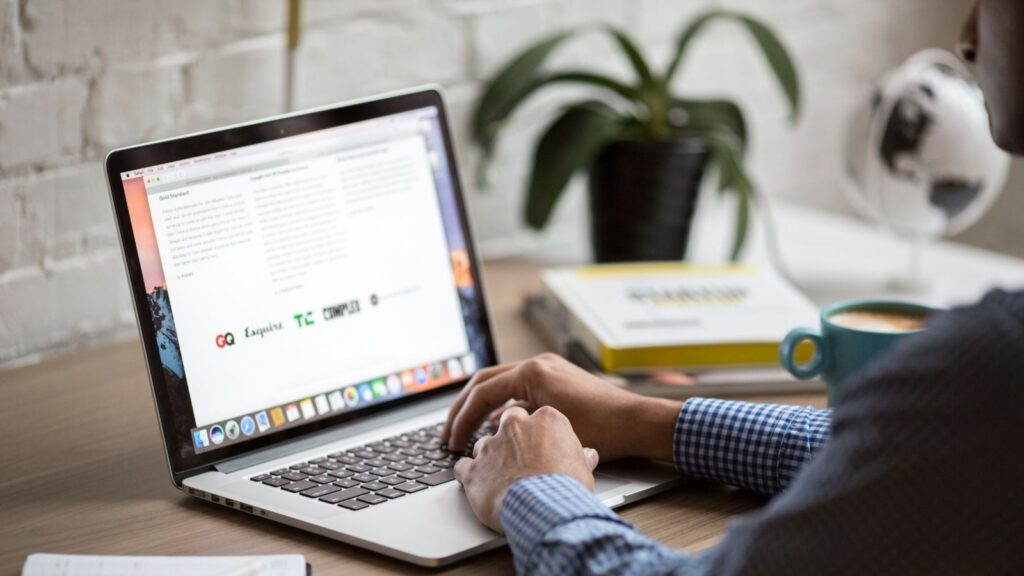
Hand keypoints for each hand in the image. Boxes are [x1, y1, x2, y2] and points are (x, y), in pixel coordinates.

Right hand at [442, 353, 681, 461]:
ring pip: (500, 384)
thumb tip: (489, 432)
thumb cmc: (602, 430)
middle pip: (485, 382)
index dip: (462, 419)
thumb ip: (514, 425)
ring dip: (481, 407)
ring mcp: (548, 368)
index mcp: (533, 372)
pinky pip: (519, 389)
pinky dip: (503, 406)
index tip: (452, 441)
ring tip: (466, 432)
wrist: (637, 422)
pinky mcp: (556, 378)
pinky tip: (497, 428)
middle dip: (463, 409)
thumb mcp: (549, 429)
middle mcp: (538, 364)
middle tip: (448, 434)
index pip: (482, 392)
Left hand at [454, 405, 599, 532]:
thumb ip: (581, 456)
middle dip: (511, 437)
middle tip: (519, 456)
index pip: (537, 417)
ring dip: (490, 458)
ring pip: (484, 445)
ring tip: (501, 478)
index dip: (538, 433)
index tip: (540, 445)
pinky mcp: (473, 469)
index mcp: (545, 419)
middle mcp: (515, 426)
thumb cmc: (567, 488)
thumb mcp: (584, 468)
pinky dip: (468, 475)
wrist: (544, 509)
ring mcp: (491, 446)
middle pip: (508, 423)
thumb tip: (588, 455)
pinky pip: (463, 467)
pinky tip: (477, 485)